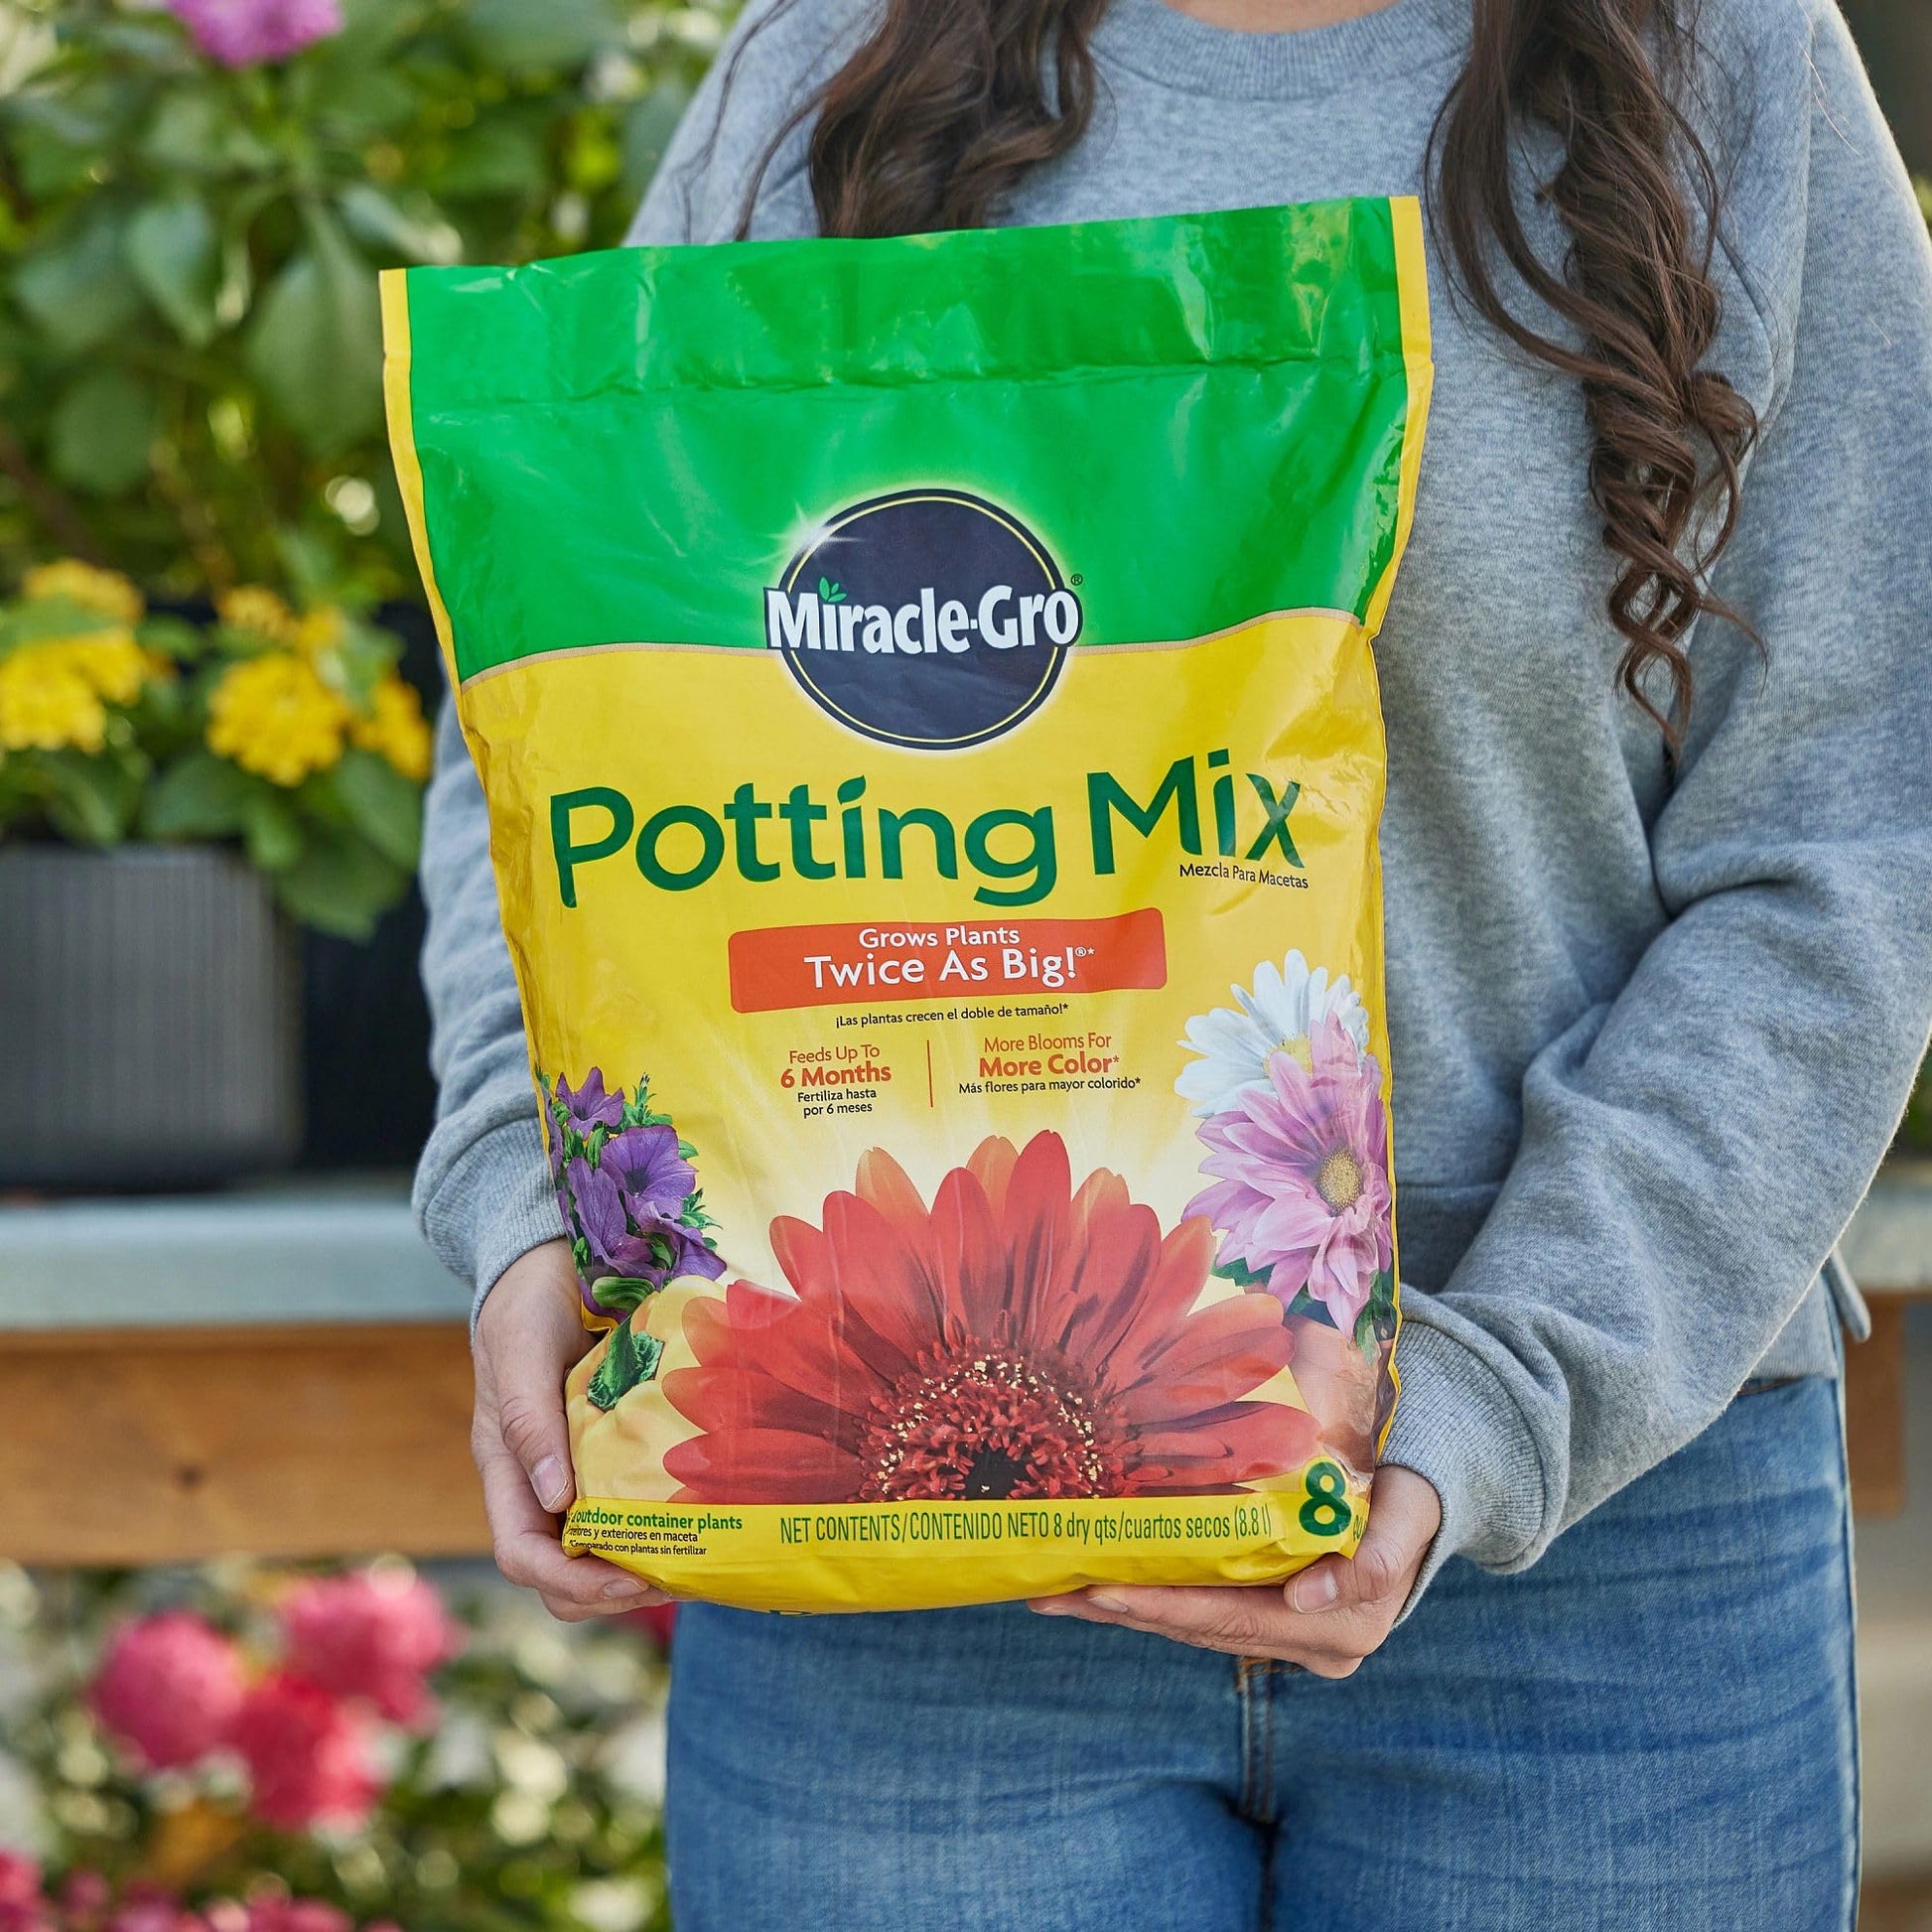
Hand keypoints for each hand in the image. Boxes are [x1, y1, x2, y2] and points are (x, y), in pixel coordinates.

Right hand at [472, 1239, 669, 1622]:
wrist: (551, 1263)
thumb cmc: (526, 1300)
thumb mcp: (520, 1347)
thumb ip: (529, 1418)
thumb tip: (557, 1501)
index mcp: (504, 1467)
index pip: (522, 1554)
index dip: (571, 1580)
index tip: (630, 1579)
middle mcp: (539, 1481)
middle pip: (561, 1573)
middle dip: (612, 1591)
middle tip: (678, 1576)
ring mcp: (576, 1469)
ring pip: (597, 1550)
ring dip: (641, 1568)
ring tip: (695, 1560)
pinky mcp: (611, 1450)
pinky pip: (630, 1506)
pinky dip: (660, 1526)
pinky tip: (701, 1519)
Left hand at [1028, 1465, 1440, 1677]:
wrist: (1429, 1493)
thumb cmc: (1414, 1490)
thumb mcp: (1408, 1512)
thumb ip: (1380, 1557)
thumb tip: (1308, 1594)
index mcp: (1345, 1625)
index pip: (1234, 1617)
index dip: (1164, 1606)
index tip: (1105, 1591)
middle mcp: (1314, 1644)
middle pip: (1201, 1626)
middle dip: (1121, 1608)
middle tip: (1050, 1589)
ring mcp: (1292, 1636)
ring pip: (1193, 1624)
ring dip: (1122, 1608)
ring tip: (1054, 1588)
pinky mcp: (1274, 1616)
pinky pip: (1202, 1610)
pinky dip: (1151, 1598)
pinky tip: (1098, 1584)